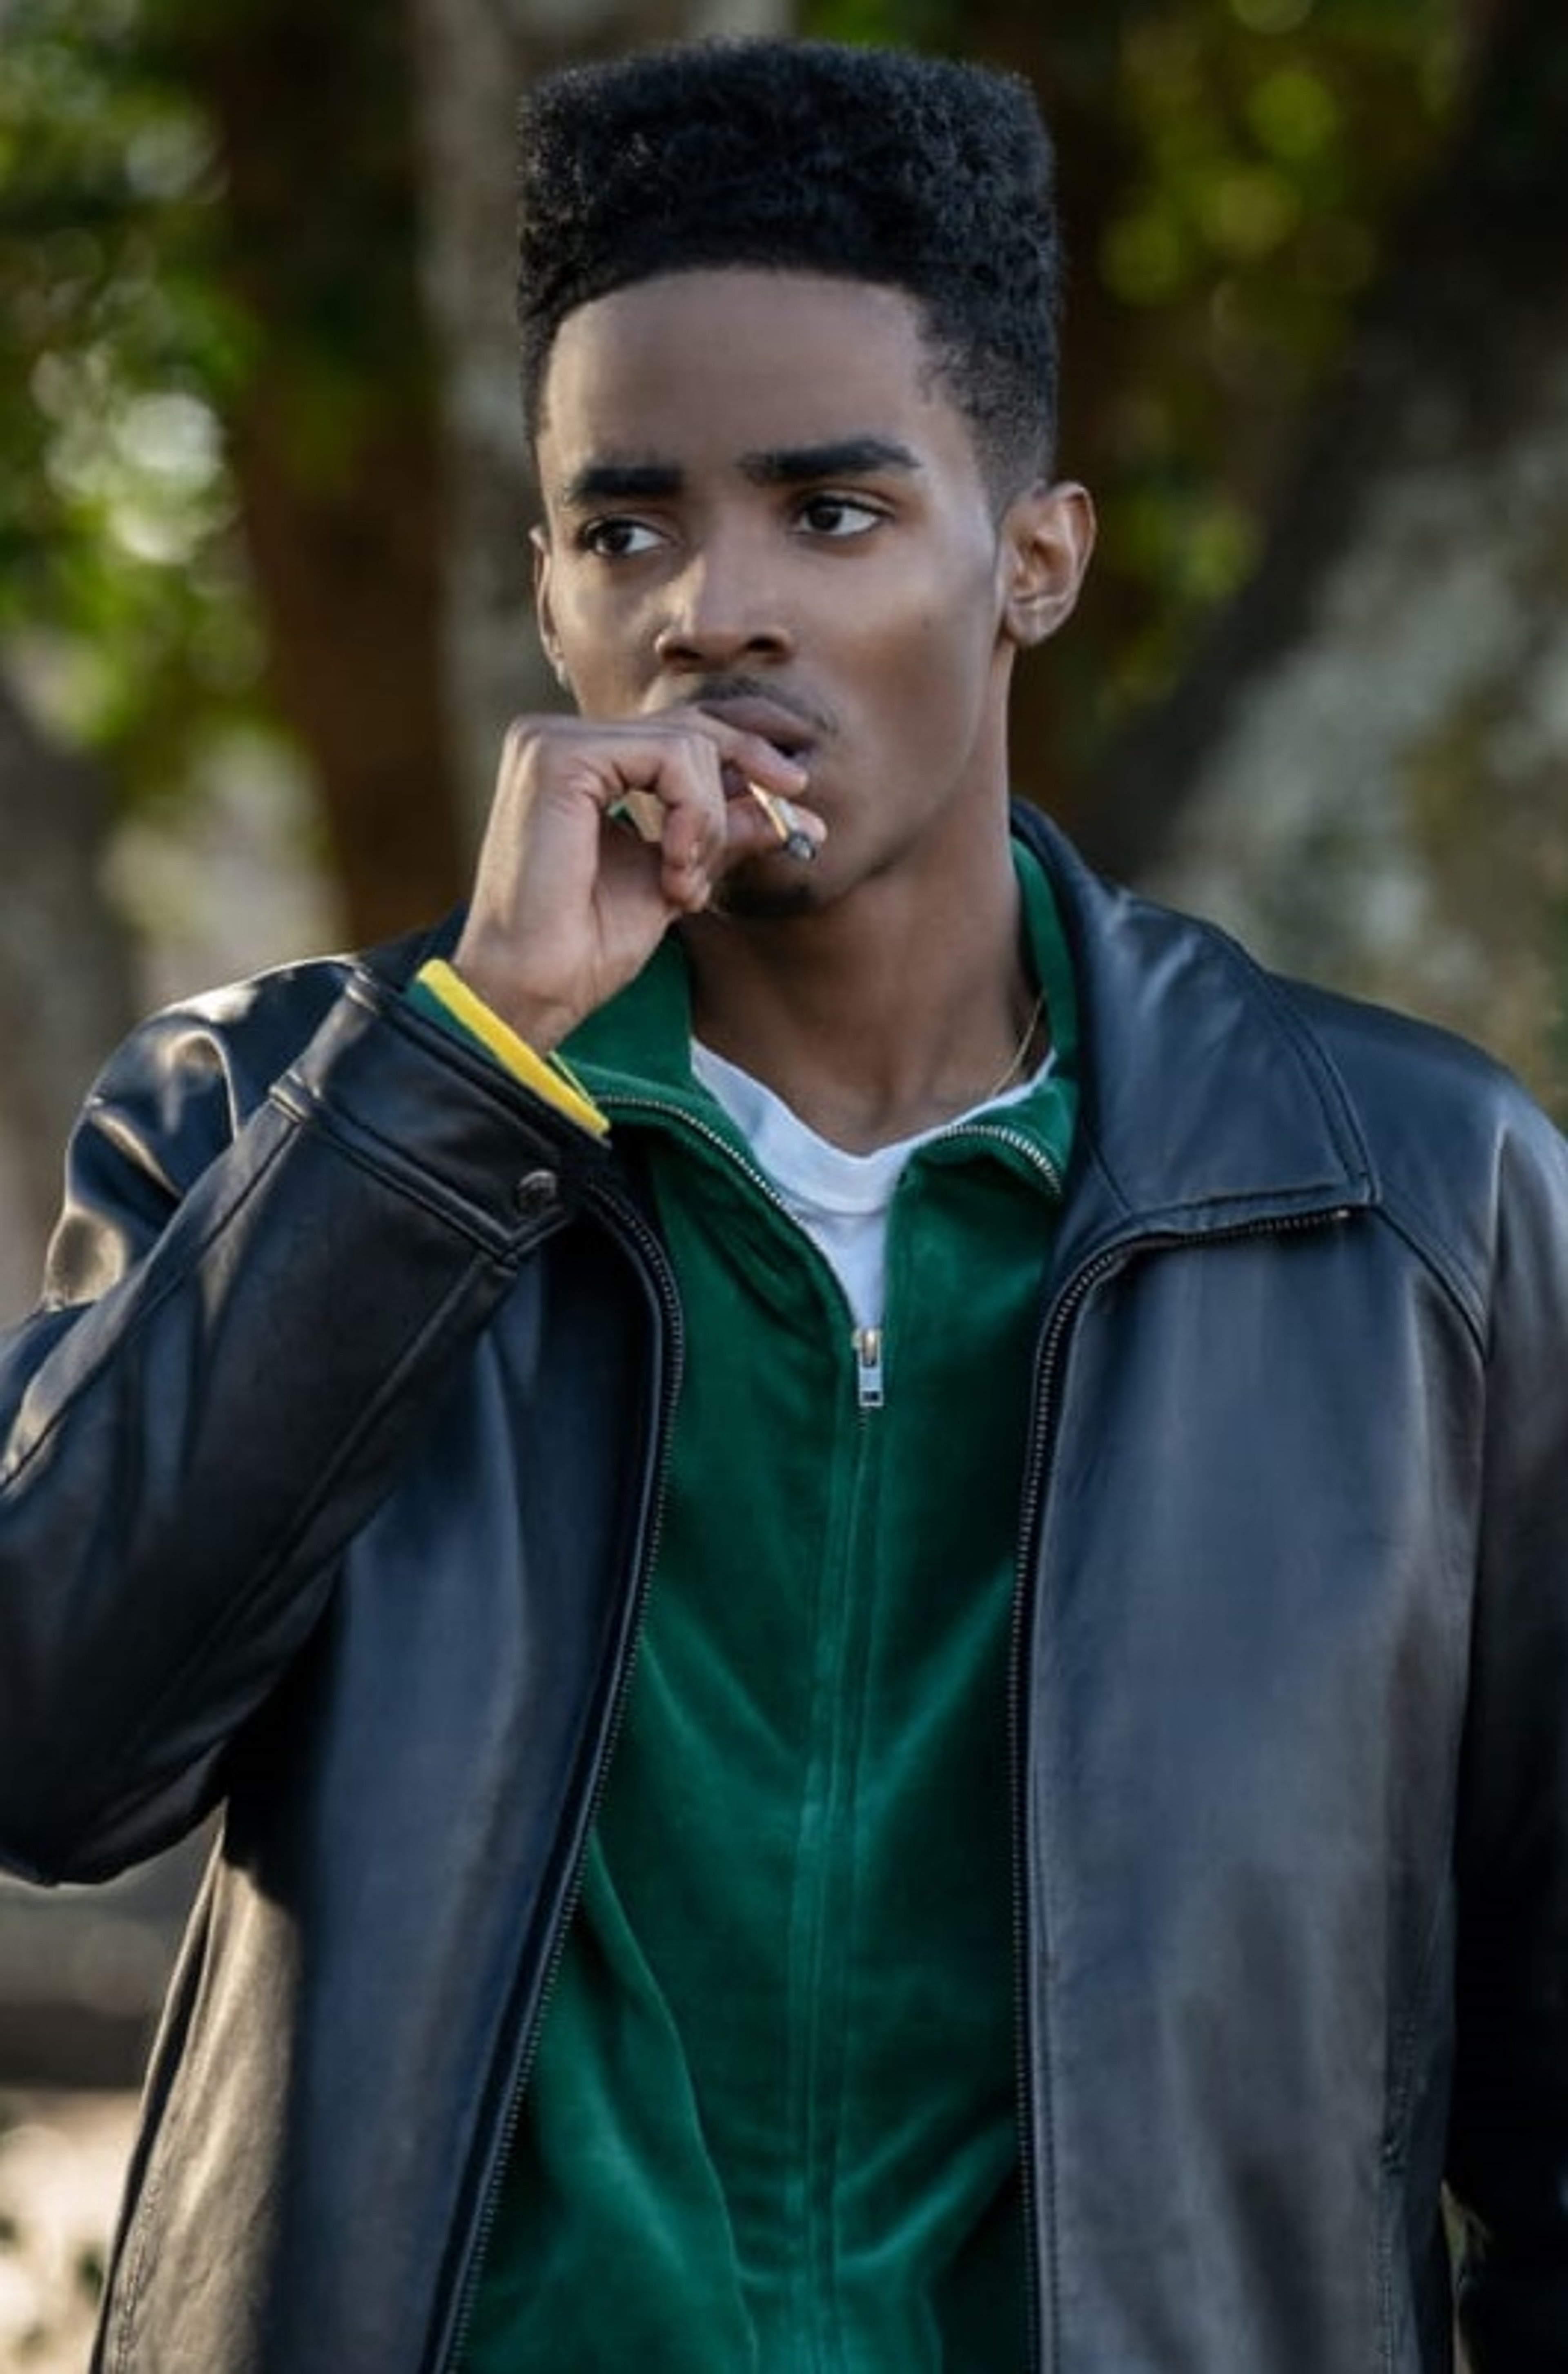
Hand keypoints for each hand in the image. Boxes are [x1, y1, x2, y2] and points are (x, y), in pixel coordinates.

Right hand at [450, 709, 823, 1051]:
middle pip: (691, 730)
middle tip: (771, 838)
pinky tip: (674, 872)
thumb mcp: (677, 877)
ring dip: (710, 824)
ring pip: (688, 744)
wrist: (534, 989)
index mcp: (579, 764)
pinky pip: (669, 757)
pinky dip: (694, 815)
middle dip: (742, 788)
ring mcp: (550, 742)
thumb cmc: (586, 947)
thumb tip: (799, 810)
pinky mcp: (557, 756)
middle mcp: (558, 740)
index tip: (797, 800)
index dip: (746, 760)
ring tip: (684, 886)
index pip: (681, 736)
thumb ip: (725, 832)